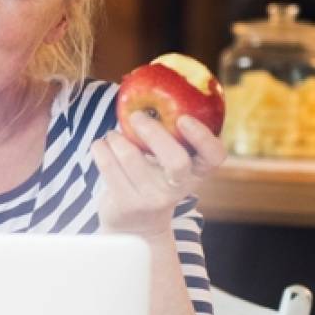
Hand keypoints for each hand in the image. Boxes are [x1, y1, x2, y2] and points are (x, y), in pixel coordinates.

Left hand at [90, 113, 226, 235]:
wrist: (135, 226)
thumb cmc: (153, 180)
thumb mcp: (168, 163)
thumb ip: (168, 135)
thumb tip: (149, 88)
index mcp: (196, 173)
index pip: (214, 157)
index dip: (202, 137)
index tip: (184, 119)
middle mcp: (178, 188)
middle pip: (176, 161)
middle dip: (154, 132)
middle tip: (136, 116)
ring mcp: (152, 199)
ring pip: (131, 158)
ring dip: (117, 138)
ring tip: (113, 135)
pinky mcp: (126, 204)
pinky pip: (108, 166)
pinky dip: (100, 148)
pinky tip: (101, 146)